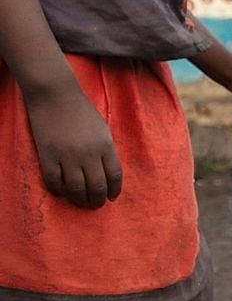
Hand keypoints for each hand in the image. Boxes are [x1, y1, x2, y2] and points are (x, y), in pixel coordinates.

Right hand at [26, 88, 122, 208]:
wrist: (56, 95)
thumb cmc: (82, 111)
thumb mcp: (102, 129)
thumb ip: (106, 149)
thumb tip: (108, 172)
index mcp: (106, 146)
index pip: (114, 176)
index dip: (114, 190)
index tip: (112, 198)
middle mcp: (89, 153)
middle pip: (97, 186)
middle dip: (98, 199)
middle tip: (96, 205)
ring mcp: (67, 156)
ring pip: (76, 188)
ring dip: (80, 199)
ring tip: (81, 202)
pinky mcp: (48, 156)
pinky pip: (54, 181)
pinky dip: (58, 190)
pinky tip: (62, 192)